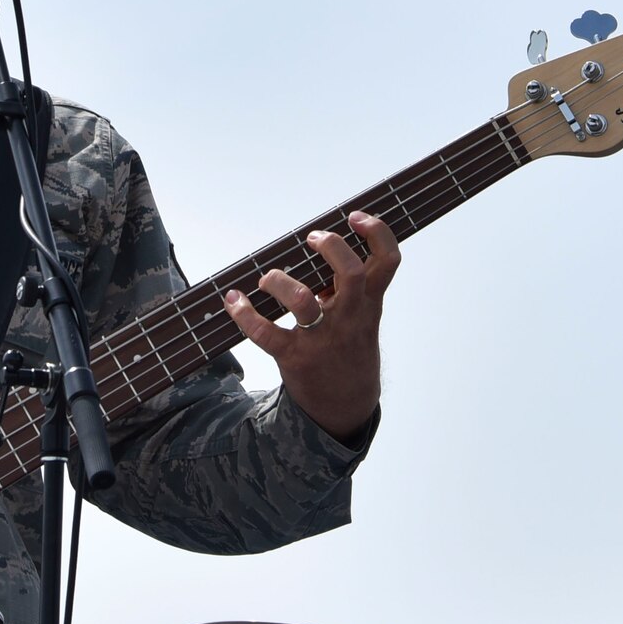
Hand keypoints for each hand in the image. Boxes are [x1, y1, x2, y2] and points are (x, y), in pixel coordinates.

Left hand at [223, 210, 399, 440]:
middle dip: (330, 247)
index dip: (377, 233)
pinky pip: (266, 333)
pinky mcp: (295, 357)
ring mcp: (322, 338)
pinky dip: (245, 314)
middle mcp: (349, 317)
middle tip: (311, 239)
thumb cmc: (349, 348)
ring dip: (279, 281)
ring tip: (267, 278)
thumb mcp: (363, 316)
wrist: (346, 406)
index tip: (356, 217)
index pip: (388, 262)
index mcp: (369, 303)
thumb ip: (349, 285)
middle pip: (349, 273)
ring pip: (302, 301)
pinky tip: (234, 301)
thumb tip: (321, 245)